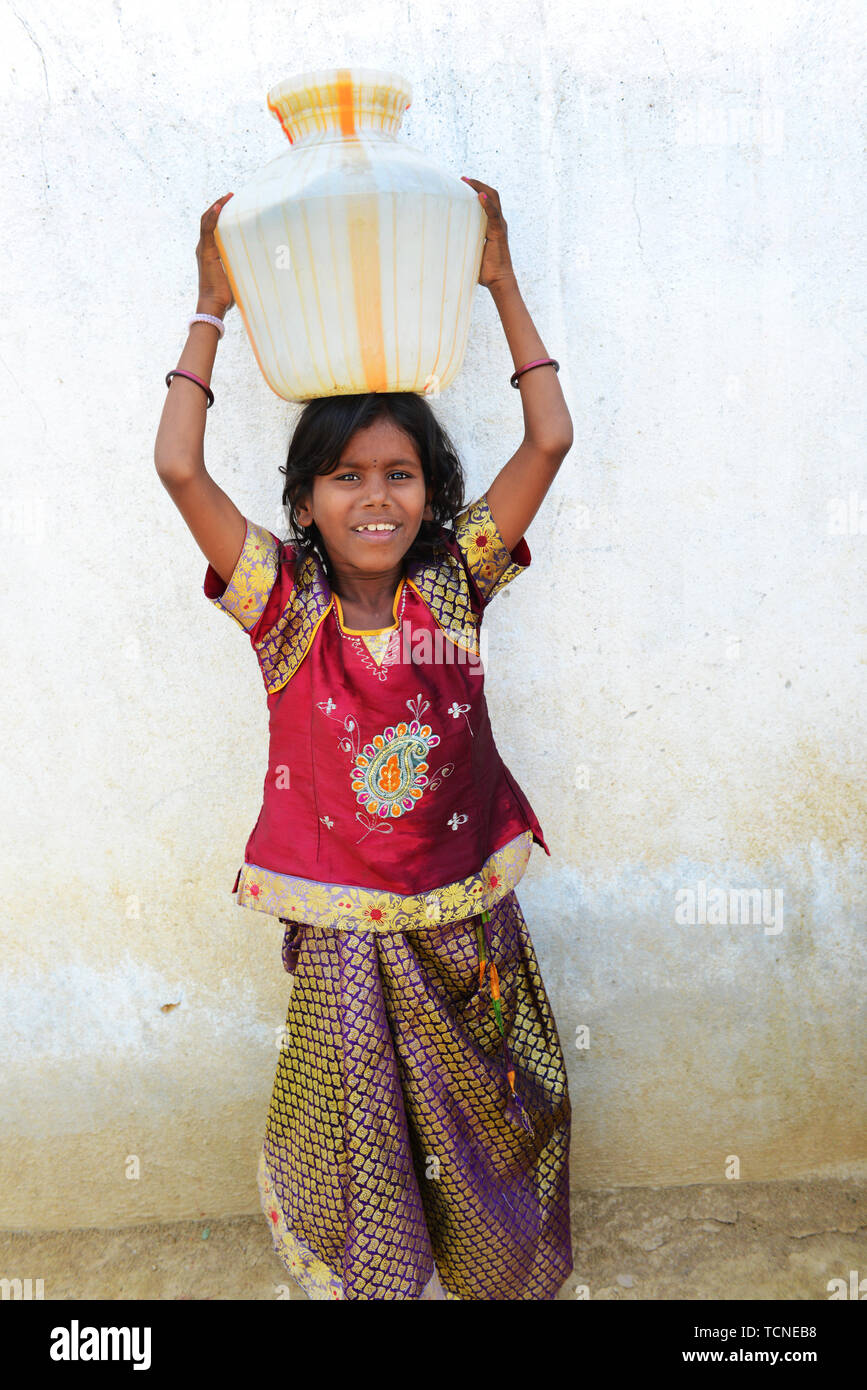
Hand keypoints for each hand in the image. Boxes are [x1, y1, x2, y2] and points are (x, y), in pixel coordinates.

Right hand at [196, 194, 234, 314]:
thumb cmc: (225, 295)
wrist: (214, 304)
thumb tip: (260, 263)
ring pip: (206, 221)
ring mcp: (203, 249)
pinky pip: (207, 230)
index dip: (219, 213)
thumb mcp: (236, 275)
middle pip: (207, 219)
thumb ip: (242, 266)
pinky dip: (212, 217)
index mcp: (209, 251)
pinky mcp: (206, 253)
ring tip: (227, 197)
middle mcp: (203, 247)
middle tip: (231, 196)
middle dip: (218, 205)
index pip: (211, 226)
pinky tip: (219, 207)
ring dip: (216, 207)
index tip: (232, 203)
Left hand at [461, 178, 514, 289]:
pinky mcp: (499, 233)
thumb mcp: (472, 251)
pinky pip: (494, 214)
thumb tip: (445, 243)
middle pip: (492, 195)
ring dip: (480, 188)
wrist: (499, 280)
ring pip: (493, 199)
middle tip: (462, 179)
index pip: (488, 201)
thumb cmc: (485, 270)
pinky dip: (487, 204)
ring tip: (467, 181)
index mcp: (493, 225)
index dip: (477, 190)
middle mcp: (499, 223)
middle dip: (477, 184)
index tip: (463, 183)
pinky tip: (479, 196)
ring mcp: (500, 226)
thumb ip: (464, 243)